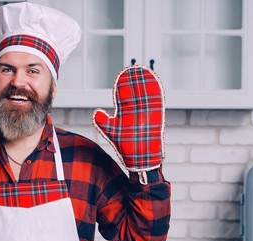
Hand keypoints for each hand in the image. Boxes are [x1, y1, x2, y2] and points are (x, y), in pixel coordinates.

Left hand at [92, 65, 164, 183]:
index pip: (123, 96)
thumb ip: (103, 121)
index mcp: (126, 114)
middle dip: (134, 81)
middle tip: (134, 68)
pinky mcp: (156, 119)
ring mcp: (147, 115)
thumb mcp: (111, 131)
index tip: (122, 74)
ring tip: (145, 72)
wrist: (140, 159)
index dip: (122, 85)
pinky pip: (157, 105)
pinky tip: (156, 85)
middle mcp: (136, 112)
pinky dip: (156, 94)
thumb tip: (95, 112)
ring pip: (146, 96)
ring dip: (146, 84)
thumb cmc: (126, 147)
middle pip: (135, 93)